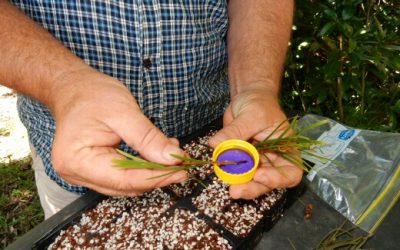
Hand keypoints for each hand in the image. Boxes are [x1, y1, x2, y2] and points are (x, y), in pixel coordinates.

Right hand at [50, 69, 186, 195]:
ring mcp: (82, 174)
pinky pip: (121, 176)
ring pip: (125, 184)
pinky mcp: (92, 170)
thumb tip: (172, 158)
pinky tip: (155, 155)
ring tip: (171, 156)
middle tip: (181, 162)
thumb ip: (148, 138)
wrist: (73, 88)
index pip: (124, 179)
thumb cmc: (92, 95)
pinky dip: (140, 168)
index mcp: (77, 160)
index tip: (180, 171)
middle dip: (156, 175)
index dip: (156, 178)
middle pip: (125, 185)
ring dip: (150, 172)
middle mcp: (76, 173)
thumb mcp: (124, 112)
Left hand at [209, 83, 302, 198]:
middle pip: (269, 183)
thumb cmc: (259, 103)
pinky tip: (221, 173)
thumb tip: (215, 143)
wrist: (248, 97)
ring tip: (229, 187)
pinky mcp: (242, 161)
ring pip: (252, 181)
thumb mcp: (250, 115)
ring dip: (240, 186)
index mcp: (287, 149)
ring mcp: (258, 162)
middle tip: (236, 190)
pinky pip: (237, 173)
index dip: (278, 179)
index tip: (258, 174)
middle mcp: (274, 160)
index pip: (291, 172)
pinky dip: (230, 175)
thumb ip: (235, 131)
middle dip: (253, 188)